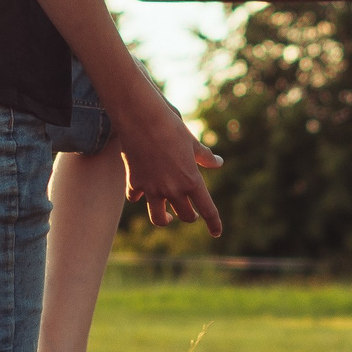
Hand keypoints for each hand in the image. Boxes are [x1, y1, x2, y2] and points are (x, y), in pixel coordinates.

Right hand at [116, 95, 224, 236]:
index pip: (207, 210)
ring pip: (158, 218)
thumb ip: (205, 157)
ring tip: (167, 218)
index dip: (214, 223)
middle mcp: (172, 190)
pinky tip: (140, 194)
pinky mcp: (134, 182)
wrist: (142, 119)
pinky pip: (136, 197)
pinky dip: (138, 197)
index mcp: (191, 181)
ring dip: (165, 219)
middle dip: (189, 216)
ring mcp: (152, 188)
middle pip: (184, 215)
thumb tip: (217, 163)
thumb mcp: (192, 143)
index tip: (216, 232)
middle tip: (191, 214)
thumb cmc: (172, 127)